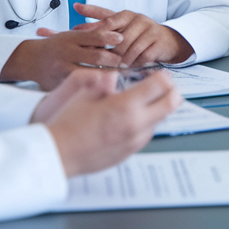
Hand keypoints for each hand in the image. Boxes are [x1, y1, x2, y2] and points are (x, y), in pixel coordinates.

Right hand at [0, 28, 124, 89]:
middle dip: (114, 59)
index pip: (96, 35)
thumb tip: (118, 37)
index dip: (111, 37)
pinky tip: (106, 86)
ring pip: (91, 72)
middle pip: (97, 55)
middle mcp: (67, 52)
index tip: (122, 38)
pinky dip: (95, 85)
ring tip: (120, 74)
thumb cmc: (55, 47)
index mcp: (71, 38)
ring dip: (107, 74)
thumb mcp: (70, 36)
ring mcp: (64, 68)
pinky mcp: (61, 82)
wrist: (30, 60)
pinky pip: (82, 85)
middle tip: (125, 62)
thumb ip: (90, 37)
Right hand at [39, 68, 181, 176]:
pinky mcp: (130, 152)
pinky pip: (146, 134)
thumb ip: (105, 83)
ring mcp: (135, 141)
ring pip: (160, 120)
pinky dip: (145, 123)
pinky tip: (129, 119)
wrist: (57, 154)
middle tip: (162, 86)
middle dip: (171, 91)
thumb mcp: (85, 94)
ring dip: (157, 108)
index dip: (163, 76)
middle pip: (171, 103)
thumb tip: (115, 77)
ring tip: (141, 102)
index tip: (158, 74)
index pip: (161, 86)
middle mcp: (135, 124)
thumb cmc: (67, 123)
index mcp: (125, 106)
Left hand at [68, 3, 193, 65]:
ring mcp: (150, 30)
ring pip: (130, 49)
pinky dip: (135, 64)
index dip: (94, 31)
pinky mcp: (158, 42)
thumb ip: (99, 20)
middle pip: (118, 38)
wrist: (167, 40)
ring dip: (122, 61)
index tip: (80, 38)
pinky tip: (130, 68)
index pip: (107, 21)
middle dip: (108, 52)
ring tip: (115, 68)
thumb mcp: (120, 24)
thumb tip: (76, 12)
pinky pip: (143, 56)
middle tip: (97, 62)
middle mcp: (138, 19)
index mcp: (126, 15)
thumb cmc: (139, 33)